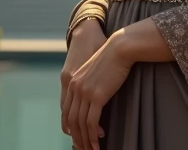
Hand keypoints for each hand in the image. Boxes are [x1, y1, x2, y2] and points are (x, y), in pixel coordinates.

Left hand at [60, 20, 106, 141]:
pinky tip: (98, 144)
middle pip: (72, 120)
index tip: (75, 138)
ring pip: (81, 124)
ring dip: (86, 141)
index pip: (66, 111)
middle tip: (83, 149)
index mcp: (73, 82)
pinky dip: (93, 136)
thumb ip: (89, 83)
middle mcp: (75, 87)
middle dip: (77, 138)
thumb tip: (92, 99)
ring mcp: (85, 92)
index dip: (70, 127)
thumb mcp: (94, 70)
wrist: (120, 48)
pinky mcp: (97, 96)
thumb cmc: (112, 58)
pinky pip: (92, 122)